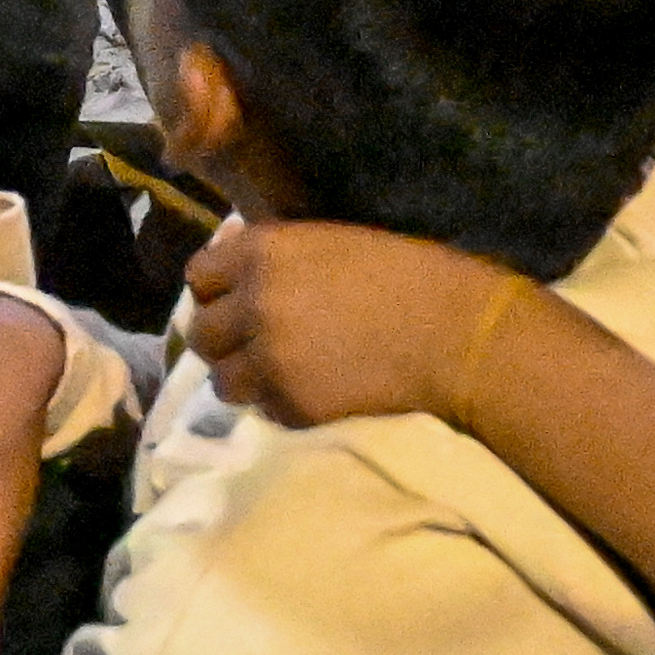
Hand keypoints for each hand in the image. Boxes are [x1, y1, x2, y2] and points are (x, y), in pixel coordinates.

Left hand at [170, 214, 523, 433]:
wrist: (455, 336)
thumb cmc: (410, 277)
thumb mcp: (332, 244)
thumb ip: (279, 257)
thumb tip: (239, 269)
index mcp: (264, 252)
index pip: (199, 276)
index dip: (217, 290)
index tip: (236, 300)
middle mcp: (254, 303)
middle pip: (201, 332)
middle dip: (224, 338)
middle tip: (255, 343)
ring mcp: (268, 360)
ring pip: (221, 380)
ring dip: (244, 377)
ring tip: (278, 375)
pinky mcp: (289, 406)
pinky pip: (261, 410)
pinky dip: (277, 404)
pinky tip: (310, 393)